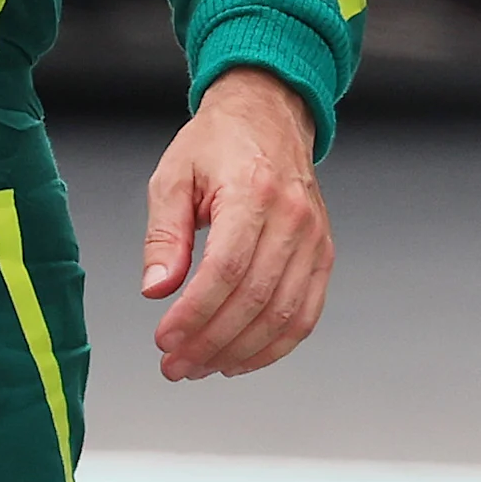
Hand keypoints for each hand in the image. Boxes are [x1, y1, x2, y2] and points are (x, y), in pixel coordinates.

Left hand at [142, 68, 331, 381]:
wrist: (269, 114)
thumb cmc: (218, 143)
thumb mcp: (174, 176)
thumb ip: (164, 234)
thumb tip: (157, 290)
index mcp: (253, 191)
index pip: (226, 270)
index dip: (194, 314)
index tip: (164, 339)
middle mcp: (292, 217)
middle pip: (254, 300)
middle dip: (209, 343)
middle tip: (174, 366)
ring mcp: (314, 237)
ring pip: (282, 316)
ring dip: (239, 353)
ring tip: (200, 366)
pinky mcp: (323, 254)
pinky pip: (305, 314)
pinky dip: (275, 347)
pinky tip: (240, 358)